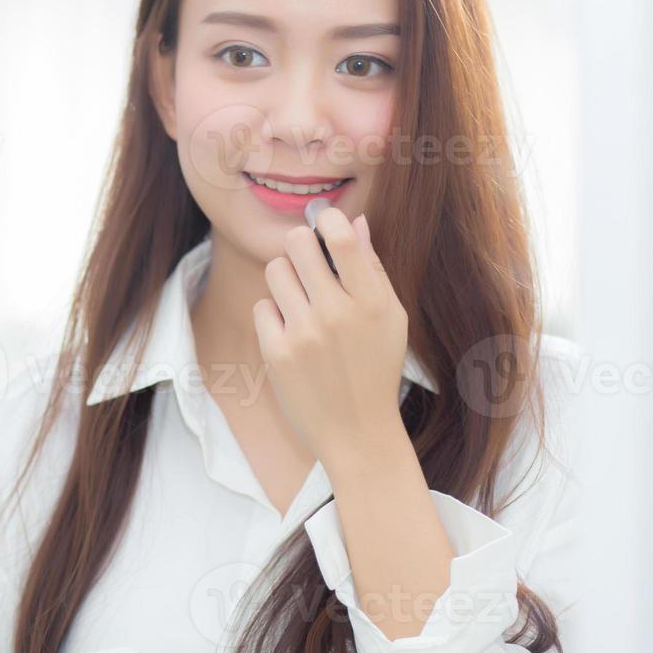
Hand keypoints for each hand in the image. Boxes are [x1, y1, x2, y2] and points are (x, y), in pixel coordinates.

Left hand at [252, 208, 409, 471]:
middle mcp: (338, 313)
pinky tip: (291, 334)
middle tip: (306, 262)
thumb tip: (356, 222)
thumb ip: (372, 269)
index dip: (328, 219)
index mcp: (372, 302)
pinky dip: (273, 317)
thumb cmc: (375, 370)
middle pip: (297, 242)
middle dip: (300, 245)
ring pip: (275, 270)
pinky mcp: (278, 353)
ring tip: (300, 303)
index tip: (325, 223)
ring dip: (285, 280)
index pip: (342, 237)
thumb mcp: (391, 319)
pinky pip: (262, 307)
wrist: (357, 434)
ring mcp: (305, 333)